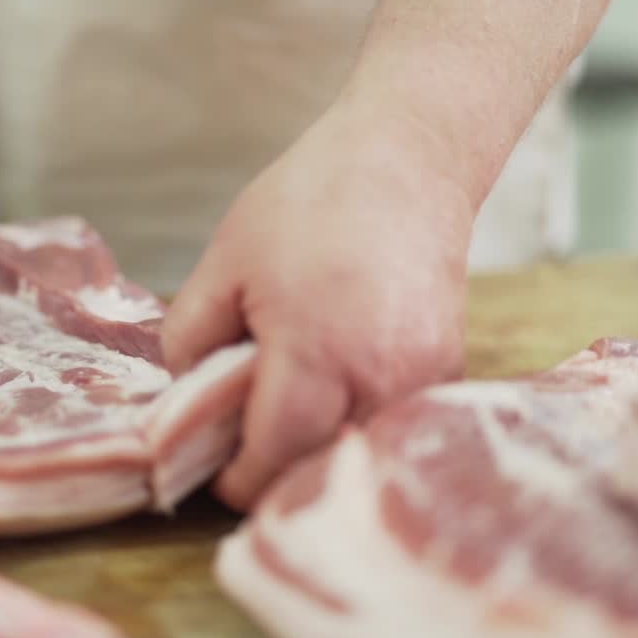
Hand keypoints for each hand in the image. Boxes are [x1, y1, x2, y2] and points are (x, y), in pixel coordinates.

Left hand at [162, 100, 473, 509]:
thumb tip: (190, 411)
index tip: (213, 461)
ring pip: (356, 456)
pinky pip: (388, 427)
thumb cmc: (309, 203)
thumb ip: (190, 344)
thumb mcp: (222, 264)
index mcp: (316, 351)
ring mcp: (423, 381)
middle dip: (272, 471)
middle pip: (315, 472)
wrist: (408, 161)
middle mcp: (380, 380)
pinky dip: (354, 424)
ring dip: (316, 450)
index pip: (270, 461)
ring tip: (289, 403)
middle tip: (243, 434)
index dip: (232, 476)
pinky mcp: (448, 374)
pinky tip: (334, 385)